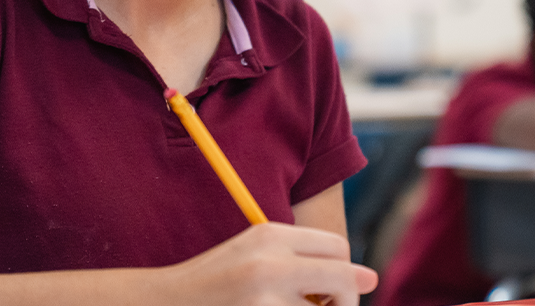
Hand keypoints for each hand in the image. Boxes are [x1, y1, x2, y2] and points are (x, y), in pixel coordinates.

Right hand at [157, 223, 375, 305]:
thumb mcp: (254, 256)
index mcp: (269, 234)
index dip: (345, 275)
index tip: (332, 294)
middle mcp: (270, 263)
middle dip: (345, 304)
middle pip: (342, 281)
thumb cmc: (215, 285)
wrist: (164, 304)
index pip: (337, 248)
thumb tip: (370, 279)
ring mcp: (264, 300)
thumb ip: (302, 260)